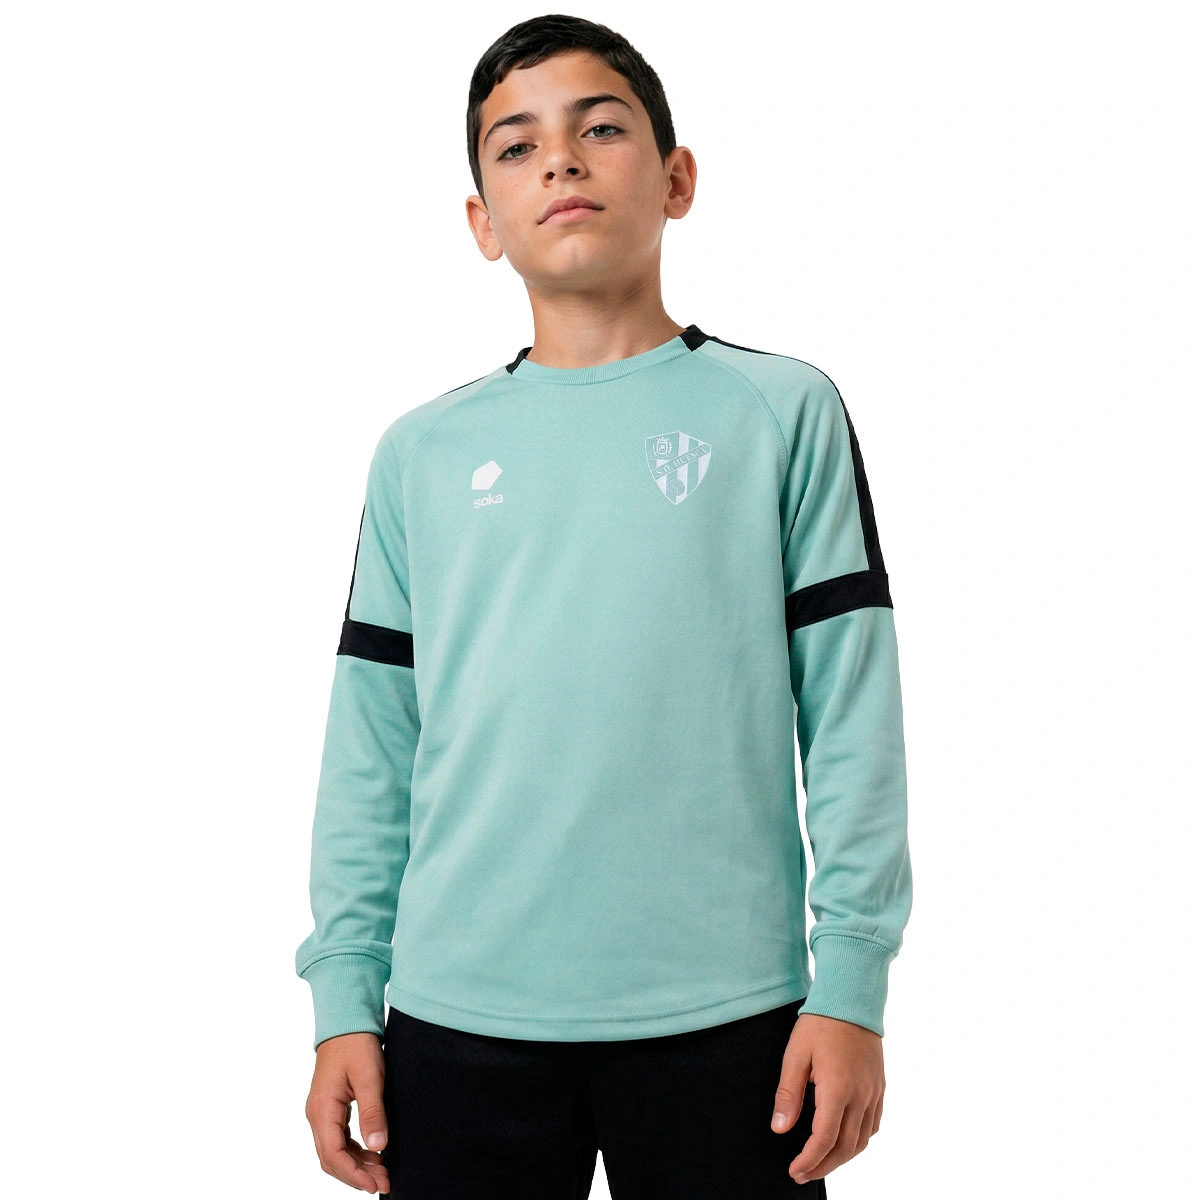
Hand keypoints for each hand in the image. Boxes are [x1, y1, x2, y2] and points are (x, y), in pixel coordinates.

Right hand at [304, 1032, 390, 1193]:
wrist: (346, 1021)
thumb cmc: (356, 1044)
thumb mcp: (370, 1076)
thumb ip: (373, 1112)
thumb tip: (378, 1147)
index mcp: (322, 1109)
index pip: (333, 1154)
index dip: (354, 1174)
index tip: (375, 1185)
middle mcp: (316, 1114)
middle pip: (331, 1158)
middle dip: (356, 1175)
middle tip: (383, 1183)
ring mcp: (321, 1112)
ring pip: (334, 1151)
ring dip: (356, 1164)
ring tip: (382, 1172)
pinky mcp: (330, 1108)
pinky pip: (338, 1138)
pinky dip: (354, 1150)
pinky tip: (373, 1153)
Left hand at [770, 1012, 884, 1185]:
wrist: (852, 998)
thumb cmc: (820, 1023)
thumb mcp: (795, 1055)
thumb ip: (788, 1094)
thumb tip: (780, 1129)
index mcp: (837, 1088)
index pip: (824, 1139)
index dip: (808, 1160)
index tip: (794, 1170)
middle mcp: (860, 1095)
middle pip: (845, 1147)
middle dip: (823, 1166)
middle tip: (802, 1173)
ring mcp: (874, 1092)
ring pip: (862, 1140)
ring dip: (841, 1158)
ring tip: (820, 1162)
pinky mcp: (880, 1086)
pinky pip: (874, 1125)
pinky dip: (859, 1141)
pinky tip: (845, 1141)